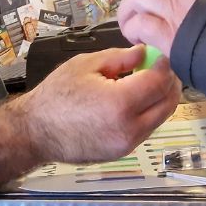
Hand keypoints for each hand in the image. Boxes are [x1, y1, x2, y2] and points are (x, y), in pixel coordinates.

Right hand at [18, 46, 180, 163]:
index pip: (158, 82)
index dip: (165, 66)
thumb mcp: (85, 65)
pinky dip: (149, 113)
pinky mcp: (122, 153)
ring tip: (149, 82)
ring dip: (161, 99)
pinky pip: (146, 129)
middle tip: (164, 69)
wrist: (36, 131)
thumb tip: (143, 52)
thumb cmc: (55, 96)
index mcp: (120, 103)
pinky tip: (136, 100)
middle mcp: (128, 128)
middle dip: (170, 83)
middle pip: (167, 104)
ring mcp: (127, 144)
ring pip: (160, 118)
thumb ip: (119, 58)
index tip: (163, 56)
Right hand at [117, 0, 205, 57]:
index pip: (137, 24)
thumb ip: (167, 49)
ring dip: (149, 0)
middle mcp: (175, 6)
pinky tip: (180, 7)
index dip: (130, 31)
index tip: (135, 39)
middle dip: (128, 9)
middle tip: (130, 21)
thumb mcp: (187, 64)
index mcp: (171, 33)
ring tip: (153, 12)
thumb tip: (157, 43)